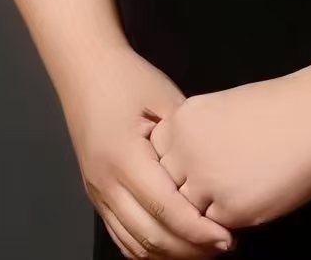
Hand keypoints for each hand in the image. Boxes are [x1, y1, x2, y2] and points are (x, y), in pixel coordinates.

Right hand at [59, 43, 236, 257]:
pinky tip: (173, 247)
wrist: (84, 69)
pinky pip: (121, 236)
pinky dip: (147, 250)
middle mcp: (106, 182)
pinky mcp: (96, 195)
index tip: (227, 237)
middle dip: (189, 250)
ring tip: (203, 251)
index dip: (197, 230)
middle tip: (223, 248)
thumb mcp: (165, 99)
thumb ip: (185, 139)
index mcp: (124, 157)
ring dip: (170, 255)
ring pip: (134, 244)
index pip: (166, 208)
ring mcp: (97, 193)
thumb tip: (213, 175)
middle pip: (150, 236)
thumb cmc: (127, 78)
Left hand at [143, 65, 310, 232]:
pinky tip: (250, 201)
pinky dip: (228, 221)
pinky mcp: (230, 208)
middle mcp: (185, 150)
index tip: (190, 170)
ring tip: (232, 196)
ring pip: (188, 212)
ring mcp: (205, 181)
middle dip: (186, 192)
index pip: (156, 157)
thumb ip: (197, 137)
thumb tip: (187, 168)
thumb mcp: (223, 110)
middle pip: (167, 187)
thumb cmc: (280, 108)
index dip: (174, 168)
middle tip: (213, 189)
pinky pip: (215, 227)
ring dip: (205, 209)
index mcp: (183, 120)